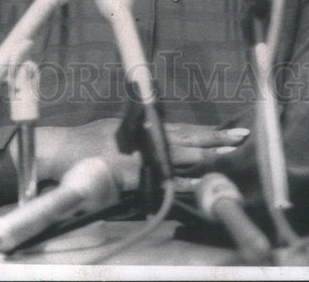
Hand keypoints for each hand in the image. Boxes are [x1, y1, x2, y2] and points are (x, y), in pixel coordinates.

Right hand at [32, 119, 250, 190]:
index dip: (210, 132)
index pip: (187, 129)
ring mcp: (143, 155)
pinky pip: (162, 179)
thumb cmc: (92, 139)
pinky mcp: (134, 174)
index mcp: (148, 127)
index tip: (234, 131)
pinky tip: (199, 183)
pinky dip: (182, 181)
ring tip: (230, 153)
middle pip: (190, 139)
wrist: (67, 149)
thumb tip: (159, 131)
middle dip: (216, 140)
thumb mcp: (122, 127)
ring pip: (181, 154)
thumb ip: (142, 130)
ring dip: (206, 155)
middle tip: (241, 138)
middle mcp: (149, 138)